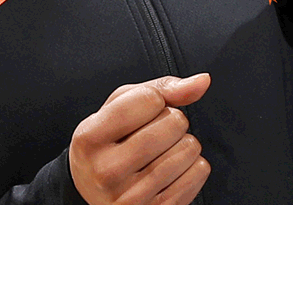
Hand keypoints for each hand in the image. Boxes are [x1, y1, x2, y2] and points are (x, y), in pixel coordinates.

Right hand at [69, 73, 211, 204]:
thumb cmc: (112, 140)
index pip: (150, 99)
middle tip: (155, 134)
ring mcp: (130, 198)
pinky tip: (172, 170)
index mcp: (90, 138)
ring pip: (189, 148)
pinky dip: (194, 165)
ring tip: (162, 152)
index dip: (155, 100)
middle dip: (174, 120)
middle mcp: (105, 171)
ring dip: (185, 143)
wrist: (95, 191)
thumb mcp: (121, 107)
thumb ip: (162, 88)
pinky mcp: (153, 211)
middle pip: (173, 123)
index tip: (141, 113)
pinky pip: (198, 172)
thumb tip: (203, 81)